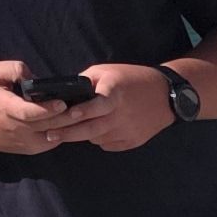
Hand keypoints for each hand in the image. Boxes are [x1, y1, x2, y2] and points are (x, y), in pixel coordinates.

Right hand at [0, 59, 91, 155]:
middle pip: (49, 125)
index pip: (31, 113)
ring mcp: (26, 142)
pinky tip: (72, 120)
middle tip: (84, 106)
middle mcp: (17, 129)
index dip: (48, 109)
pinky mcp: (31, 149)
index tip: (62, 102)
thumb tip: (35, 76)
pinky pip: (52, 140)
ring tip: (83, 112)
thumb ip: (12, 69)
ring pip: (54, 136)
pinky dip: (63, 131)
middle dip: (68, 117)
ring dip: (69, 126)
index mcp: (4, 109)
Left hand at [72, 63, 186, 153]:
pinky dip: (99, 139)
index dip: (78, 113)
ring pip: (97, 138)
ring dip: (83, 135)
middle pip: (91, 130)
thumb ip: (85, 82)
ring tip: (72, 130)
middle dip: (68, 134)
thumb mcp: (107, 71)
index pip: (94, 107)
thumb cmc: (132, 79)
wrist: (166, 96)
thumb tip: (66, 94)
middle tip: (50, 135)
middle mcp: (122, 115)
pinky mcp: (134, 141)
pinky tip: (98, 130)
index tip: (61, 118)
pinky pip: (108, 144)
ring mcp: (128, 131)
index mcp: (115, 94)